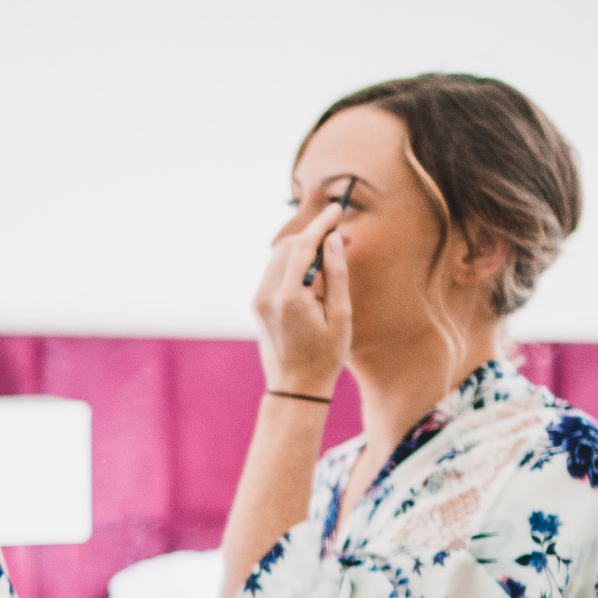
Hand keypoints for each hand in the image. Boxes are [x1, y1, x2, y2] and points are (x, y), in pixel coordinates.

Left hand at [252, 207, 351, 396]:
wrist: (295, 387)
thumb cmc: (325, 356)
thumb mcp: (340, 316)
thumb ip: (336, 274)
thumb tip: (334, 240)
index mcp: (290, 296)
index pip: (304, 246)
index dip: (322, 224)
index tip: (337, 210)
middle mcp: (268, 294)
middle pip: (288, 247)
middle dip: (313, 236)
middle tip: (340, 237)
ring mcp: (259, 299)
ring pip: (278, 257)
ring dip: (302, 249)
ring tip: (328, 255)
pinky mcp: (257, 304)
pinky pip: (274, 272)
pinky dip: (292, 264)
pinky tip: (311, 273)